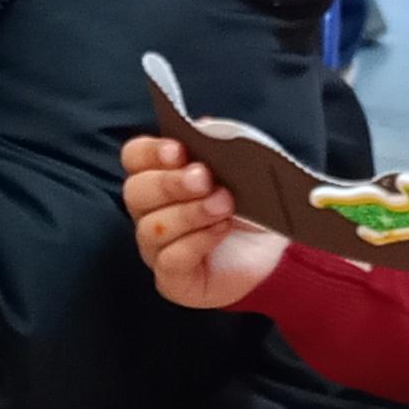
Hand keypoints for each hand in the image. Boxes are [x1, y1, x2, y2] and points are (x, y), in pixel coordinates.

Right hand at [120, 135, 286, 309]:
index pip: (134, 158)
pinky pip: (169, 260)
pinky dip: (198, 241)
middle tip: (204, 178)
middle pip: (136, 192)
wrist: (275, 248)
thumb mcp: (241, 164)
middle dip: (170, 183)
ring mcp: (156, 248)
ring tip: (224, 204)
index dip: (150, 152)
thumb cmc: (250, 202)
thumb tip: (199, 129)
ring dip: (190, 212)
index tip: (179, 150)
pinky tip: (222, 229)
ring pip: (152, 228)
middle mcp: (149, 212)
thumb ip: (218, 143)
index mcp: (159, 176)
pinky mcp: (172, 279)